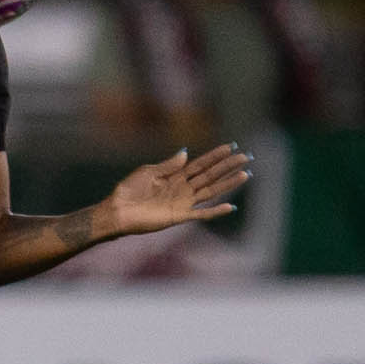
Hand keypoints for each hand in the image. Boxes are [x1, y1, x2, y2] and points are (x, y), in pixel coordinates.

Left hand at [106, 143, 251, 236]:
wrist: (117, 210)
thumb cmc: (129, 190)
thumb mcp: (148, 171)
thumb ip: (169, 164)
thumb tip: (187, 152)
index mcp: (175, 175)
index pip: (201, 164)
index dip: (216, 156)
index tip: (232, 146)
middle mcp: (183, 188)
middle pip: (211, 175)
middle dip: (228, 166)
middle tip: (247, 157)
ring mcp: (183, 202)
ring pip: (211, 191)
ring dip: (228, 184)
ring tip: (245, 175)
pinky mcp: (179, 216)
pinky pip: (201, 213)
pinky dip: (215, 211)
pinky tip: (230, 207)